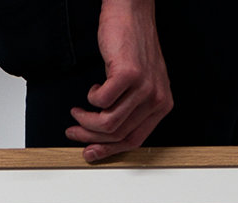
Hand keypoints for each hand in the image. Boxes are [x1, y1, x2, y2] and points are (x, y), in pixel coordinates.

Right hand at [65, 0, 172, 162]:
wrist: (132, 11)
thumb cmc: (133, 45)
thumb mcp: (141, 84)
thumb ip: (131, 110)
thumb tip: (106, 136)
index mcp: (162, 106)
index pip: (134, 141)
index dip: (109, 151)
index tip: (90, 153)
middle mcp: (157, 99)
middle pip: (119, 134)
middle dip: (91, 138)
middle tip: (75, 133)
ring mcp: (144, 87)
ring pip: (109, 122)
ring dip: (87, 121)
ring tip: (77, 113)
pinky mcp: (129, 74)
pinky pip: (102, 101)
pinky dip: (91, 98)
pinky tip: (92, 90)